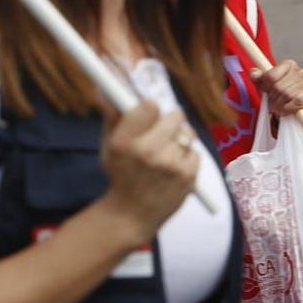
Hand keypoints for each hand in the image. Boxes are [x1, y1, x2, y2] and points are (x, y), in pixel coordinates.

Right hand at [97, 100, 198, 242]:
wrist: (132, 215)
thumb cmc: (120, 175)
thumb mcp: (108, 146)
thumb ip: (112, 116)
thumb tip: (107, 87)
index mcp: (124, 142)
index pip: (150, 105)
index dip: (150, 108)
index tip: (148, 114)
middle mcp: (148, 152)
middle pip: (175, 116)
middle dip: (169, 122)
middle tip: (160, 134)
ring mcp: (170, 165)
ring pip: (188, 133)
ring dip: (179, 140)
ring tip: (166, 154)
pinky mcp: (187, 177)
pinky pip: (195, 152)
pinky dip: (186, 158)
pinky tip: (173, 168)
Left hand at [252, 59, 302, 127]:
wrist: (294, 107)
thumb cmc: (278, 93)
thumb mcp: (265, 83)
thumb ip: (258, 77)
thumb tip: (253, 73)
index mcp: (289, 64)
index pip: (271, 76)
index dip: (265, 87)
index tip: (267, 91)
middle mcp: (300, 72)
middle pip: (278, 87)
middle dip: (273, 97)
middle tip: (273, 101)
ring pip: (286, 95)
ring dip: (279, 105)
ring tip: (279, 106)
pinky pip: (294, 103)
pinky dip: (288, 109)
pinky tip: (287, 109)